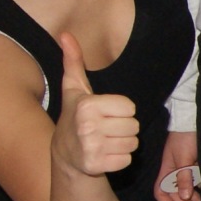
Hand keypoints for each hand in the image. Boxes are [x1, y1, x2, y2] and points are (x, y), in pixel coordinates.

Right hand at [51, 32, 140, 177]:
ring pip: (133, 143)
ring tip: (105, 141)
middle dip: (124, 128)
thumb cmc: (75, 116)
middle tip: (105, 129)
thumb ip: (73, 61)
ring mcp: (91, 148)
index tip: (104, 114)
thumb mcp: (74, 89)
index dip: (121, 111)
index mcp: (87, 105)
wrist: (65, 154)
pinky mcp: (96, 165)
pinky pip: (127, 160)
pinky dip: (120, 159)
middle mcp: (87, 126)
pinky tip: (104, 154)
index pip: (130, 107)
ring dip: (123, 143)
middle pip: (134, 126)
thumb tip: (65, 34)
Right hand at [154, 129, 200, 200]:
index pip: (161, 192)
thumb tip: (184, 197)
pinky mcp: (196, 163)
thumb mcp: (184, 158)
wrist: (193, 119)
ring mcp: (185, 168)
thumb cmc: (185, 137)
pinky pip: (196, 180)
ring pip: (188, 188)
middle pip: (177, 193)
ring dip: (196, 198)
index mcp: (167, 170)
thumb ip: (184, 177)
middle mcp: (174, 171)